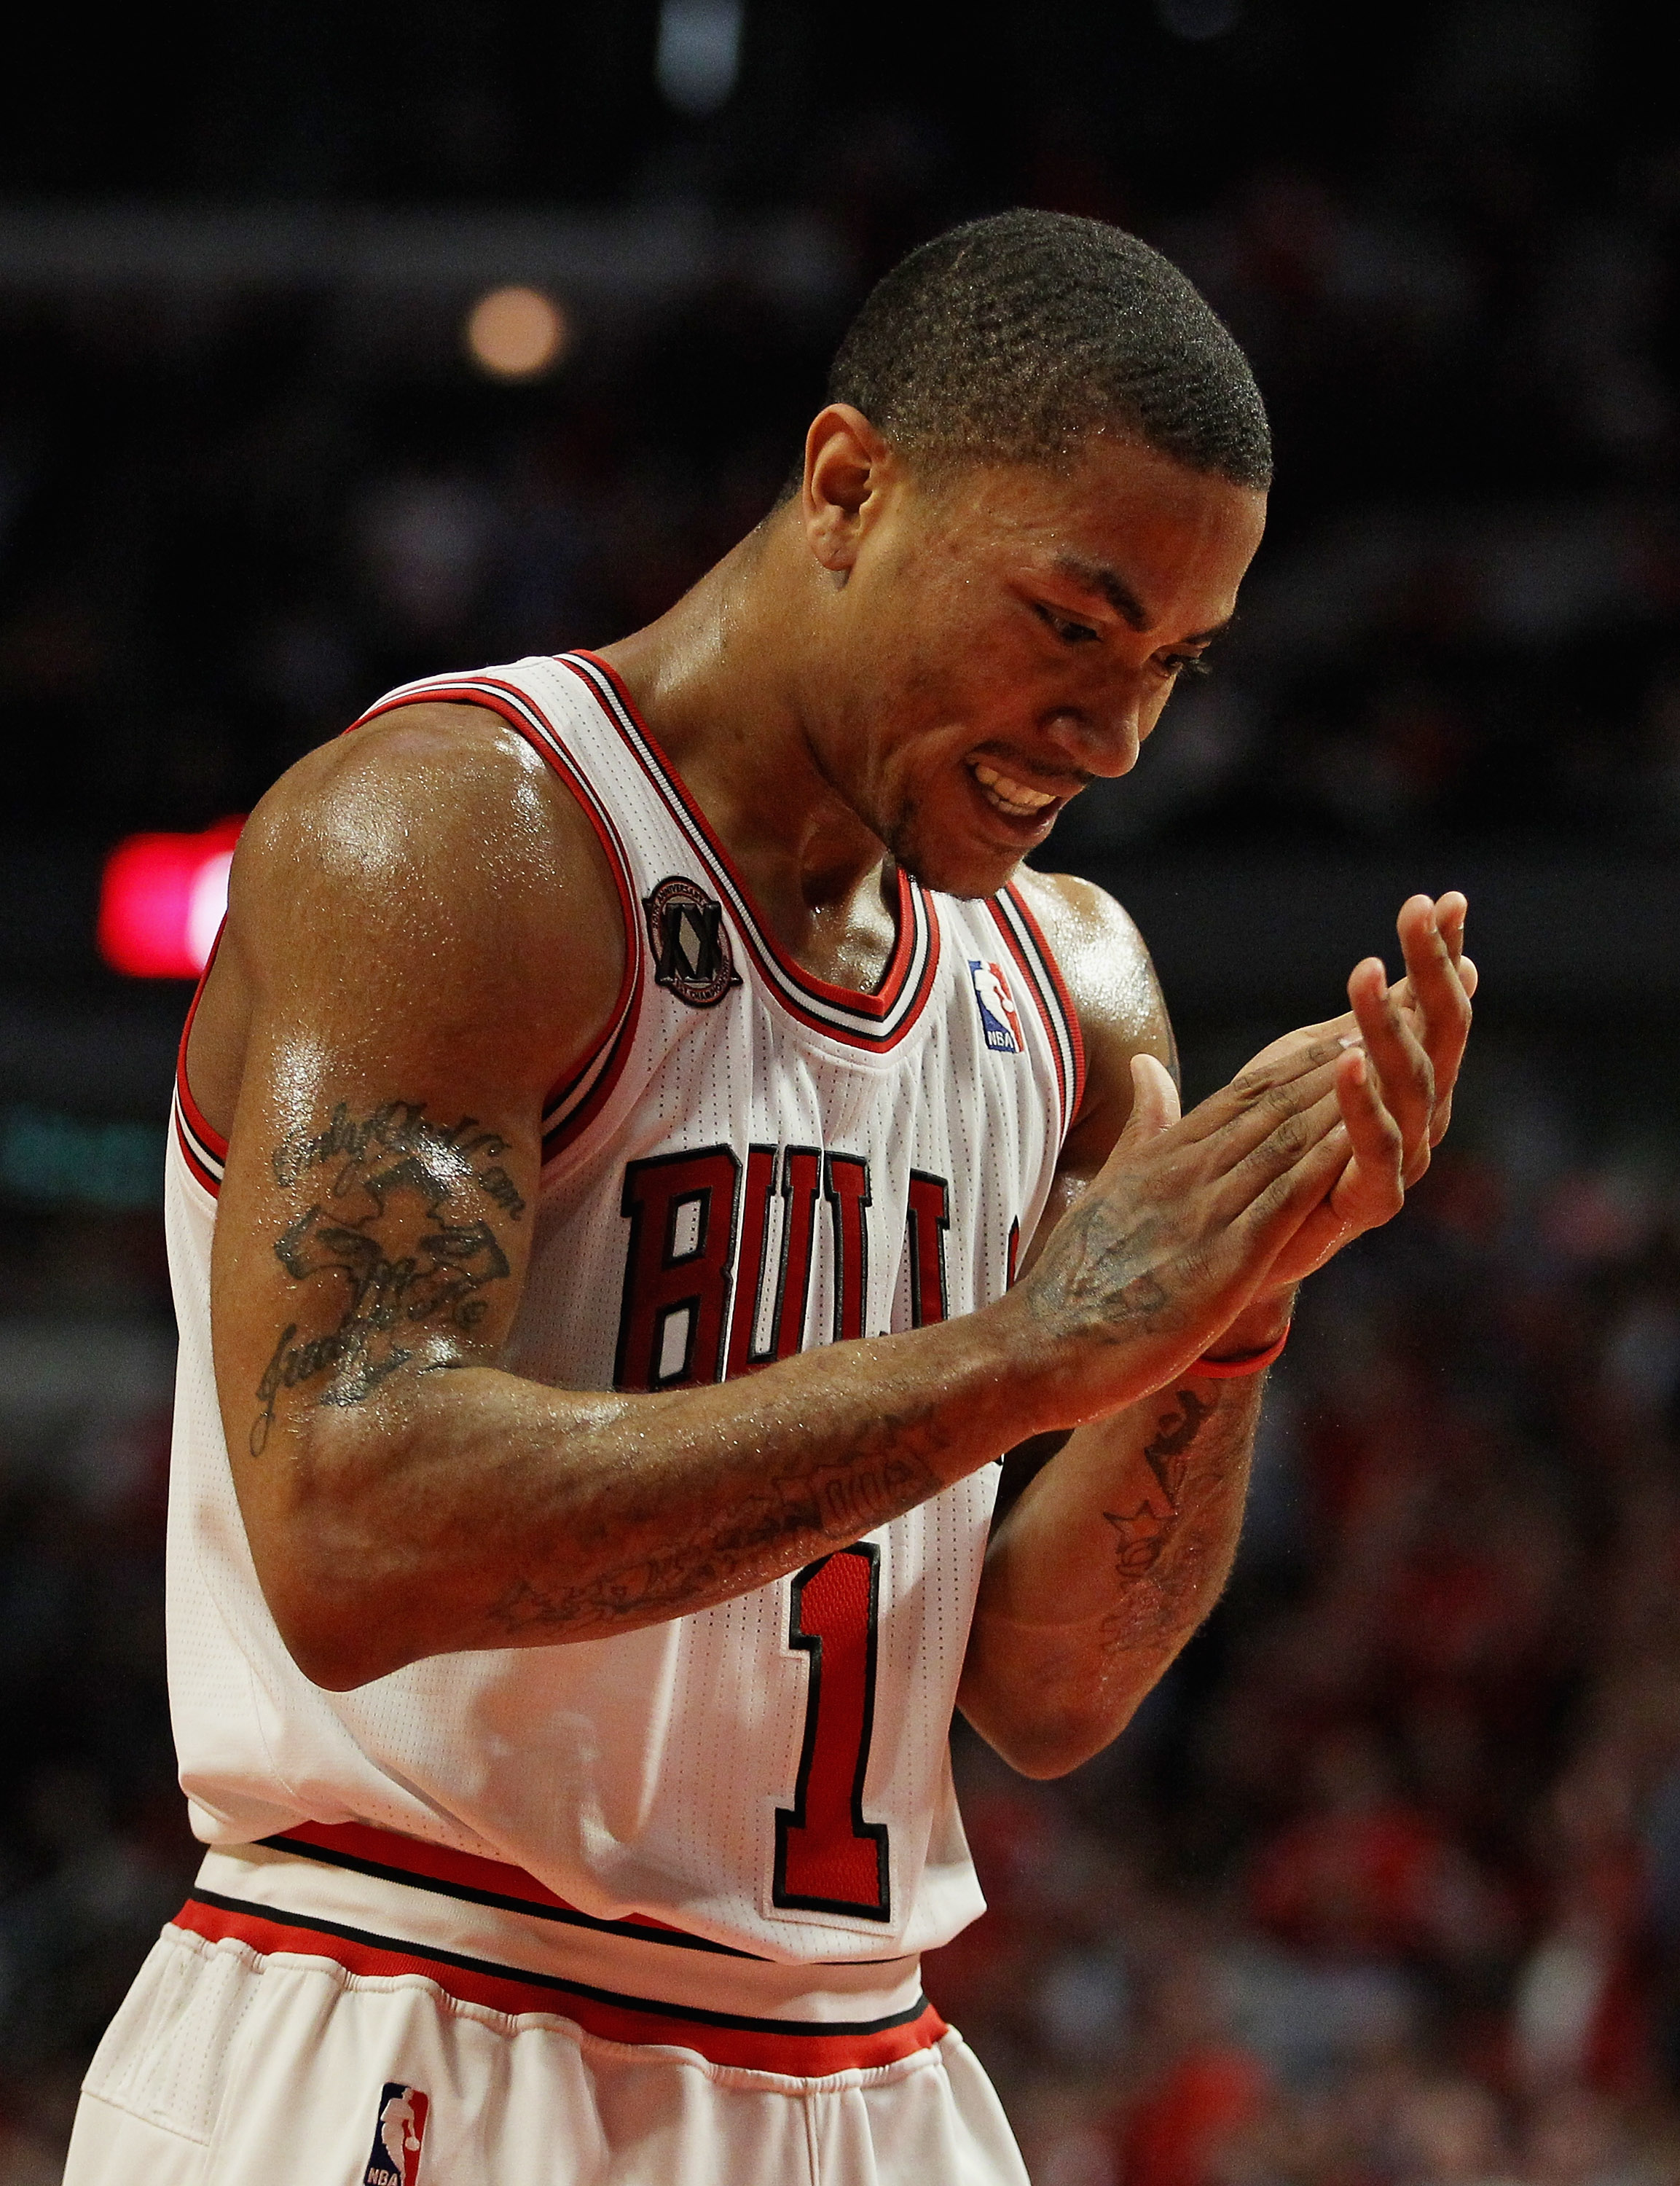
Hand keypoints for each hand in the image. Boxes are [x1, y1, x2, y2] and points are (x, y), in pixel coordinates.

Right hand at [1009, 1028, 1392, 1424]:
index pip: (1243, 1096)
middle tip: (1393, 1019)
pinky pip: (1283, 1202)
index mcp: (1163, 1161)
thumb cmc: (1069, 1286)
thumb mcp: (1109, 1191)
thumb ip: (1141, 1131)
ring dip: (1345, 1096)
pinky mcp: (1221, 1263)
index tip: (1347, 1027)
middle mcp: (1186, 1175)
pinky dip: (1326, 1163)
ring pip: (1285, 1139)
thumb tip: (1148, 1069)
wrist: (1033, 1349)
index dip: (1300, 1061)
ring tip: (1394, 1056)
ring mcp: (1204, 1215)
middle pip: (1274, 1103)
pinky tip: (1365, 1137)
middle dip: (1338, 1059)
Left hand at [1234, 893, 1474, 1288]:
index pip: (1433, 1004)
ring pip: (1411, 1083)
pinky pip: (1377, 1151)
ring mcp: (1402, 1161)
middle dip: (1431, 969)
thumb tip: (1404, 963)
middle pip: (1439, 1033)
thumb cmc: (1269, 1154)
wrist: (1240, 1251)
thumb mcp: (1305, 1066)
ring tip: (1366, 973)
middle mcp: (1418, 1117)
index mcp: (1406, 1081)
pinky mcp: (1371, 1203)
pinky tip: (1347, 1059)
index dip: (1440, 953)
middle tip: (1417, 911)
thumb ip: (1349, 1023)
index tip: (1443, 899)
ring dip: (1389, 1024)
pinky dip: (1363, 1105)